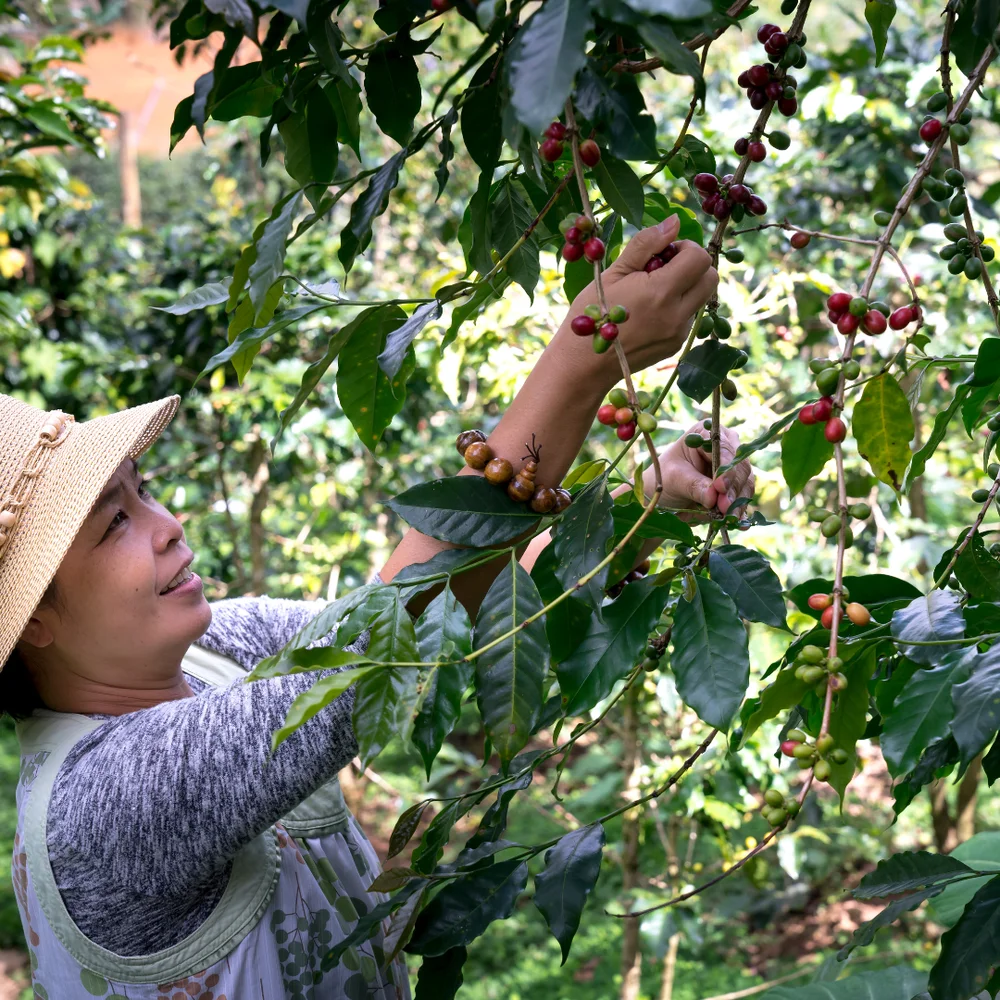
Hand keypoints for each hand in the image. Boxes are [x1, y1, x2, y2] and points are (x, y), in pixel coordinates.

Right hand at [557, 216, 717, 388]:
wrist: (584, 363)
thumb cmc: (592, 311)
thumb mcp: (614, 272)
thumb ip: (646, 244)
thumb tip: (674, 221)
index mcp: (661, 292)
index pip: (699, 258)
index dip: (685, 248)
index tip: (664, 252)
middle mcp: (676, 314)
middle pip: (711, 277)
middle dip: (693, 265)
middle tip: (664, 267)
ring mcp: (678, 332)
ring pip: (701, 297)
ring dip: (686, 286)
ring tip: (654, 291)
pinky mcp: (676, 345)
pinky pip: (688, 317)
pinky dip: (677, 306)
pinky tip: (649, 312)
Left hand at [643, 421, 754, 515]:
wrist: (665, 496)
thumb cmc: (665, 479)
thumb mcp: (673, 480)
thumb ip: (693, 486)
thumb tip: (713, 497)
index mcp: (706, 433)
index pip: (723, 448)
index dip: (725, 468)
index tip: (720, 487)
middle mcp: (725, 446)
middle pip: (739, 466)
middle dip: (733, 488)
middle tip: (725, 507)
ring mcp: (734, 466)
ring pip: (745, 482)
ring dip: (738, 502)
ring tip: (730, 519)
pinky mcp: (737, 486)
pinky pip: (744, 498)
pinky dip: (741, 511)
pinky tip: (740, 524)